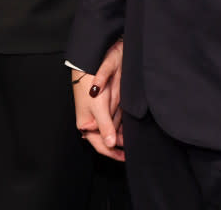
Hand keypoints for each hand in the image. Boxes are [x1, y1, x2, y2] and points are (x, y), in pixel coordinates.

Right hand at [71, 39, 123, 160]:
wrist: (92, 62)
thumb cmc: (89, 85)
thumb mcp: (98, 108)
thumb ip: (105, 127)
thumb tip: (111, 145)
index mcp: (85, 124)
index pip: (100, 144)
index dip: (112, 152)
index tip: (125, 157)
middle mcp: (92, 120)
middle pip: (107, 137)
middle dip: (119, 143)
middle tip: (133, 148)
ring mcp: (99, 112)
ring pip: (113, 128)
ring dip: (122, 133)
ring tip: (134, 138)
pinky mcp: (106, 104)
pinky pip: (116, 117)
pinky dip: (122, 122)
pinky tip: (130, 125)